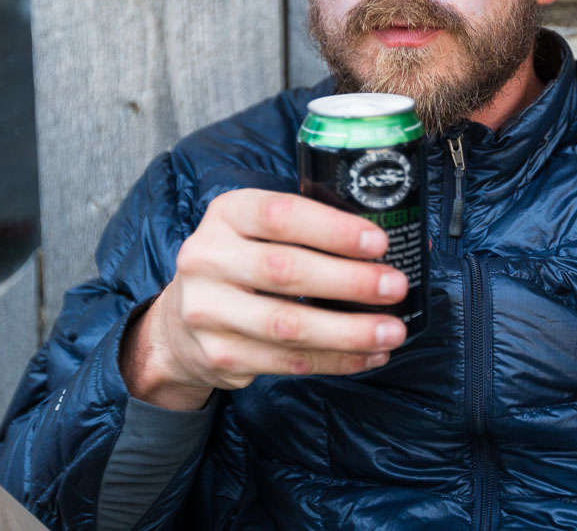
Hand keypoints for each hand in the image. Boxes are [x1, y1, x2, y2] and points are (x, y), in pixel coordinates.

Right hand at [120, 189, 408, 408]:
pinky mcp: (220, 356)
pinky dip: (336, 360)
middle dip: (350, 281)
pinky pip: (288, 361)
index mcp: (226, 214)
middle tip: (395, 287)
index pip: (280, 214)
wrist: (179, 323)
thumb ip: (310, 230)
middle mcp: (208, 259)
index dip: (333, 229)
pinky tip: (368, 354)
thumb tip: (397, 243)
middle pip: (286, 270)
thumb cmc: (240, 264)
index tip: (378, 243)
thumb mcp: (257, 231)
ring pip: (288, 326)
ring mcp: (209, 311)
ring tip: (392, 330)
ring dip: (349, 331)